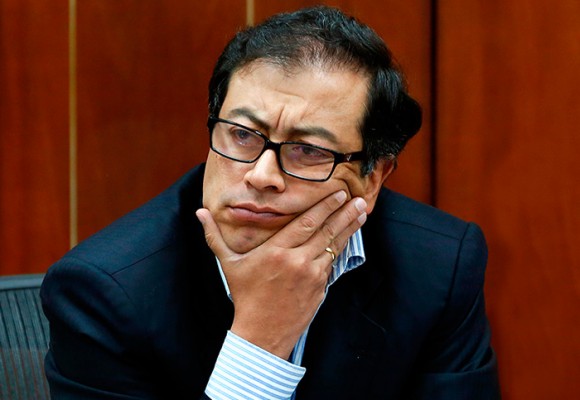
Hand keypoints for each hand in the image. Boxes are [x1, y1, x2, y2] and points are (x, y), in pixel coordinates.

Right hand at [195, 191, 366, 358]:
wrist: (262, 333)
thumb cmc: (245, 296)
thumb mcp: (228, 264)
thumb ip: (215, 236)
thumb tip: (199, 212)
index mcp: (276, 252)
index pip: (305, 223)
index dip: (324, 207)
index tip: (338, 193)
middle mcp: (297, 261)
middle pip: (325, 231)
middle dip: (343, 213)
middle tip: (357, 198)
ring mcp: (312, 275)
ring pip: (334, 246)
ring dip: (349, 228)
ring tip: (361, 213)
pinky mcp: (321, 288)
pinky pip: (332, 263)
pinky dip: (341, 248)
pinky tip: (350, 237)